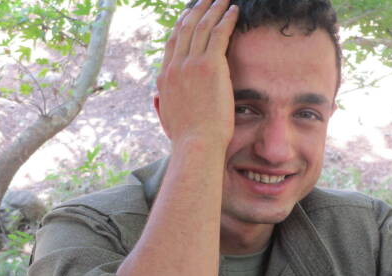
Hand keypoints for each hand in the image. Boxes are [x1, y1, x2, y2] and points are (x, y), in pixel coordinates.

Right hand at [155, 0, 238, 145]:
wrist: (196, 144)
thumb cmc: (186, 139)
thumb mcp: (167, 120)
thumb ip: (162, 104)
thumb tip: (157, 97)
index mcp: (165, 78)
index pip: (173, 43)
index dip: (183, 25)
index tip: (190, 14)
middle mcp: (175, 66)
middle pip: (186, 28)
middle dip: (198, 10)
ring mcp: (191, 64)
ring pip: (202, 26)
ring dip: (214, 9)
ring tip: (223, 0)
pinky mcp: (210, 66)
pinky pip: (219, 34)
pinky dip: (226, 19)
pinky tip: (234, 11)